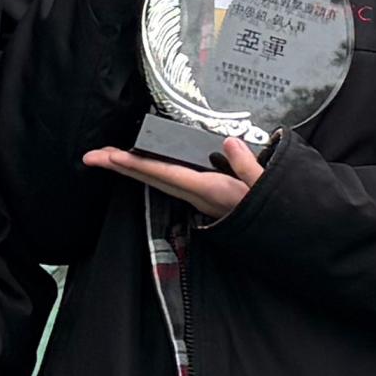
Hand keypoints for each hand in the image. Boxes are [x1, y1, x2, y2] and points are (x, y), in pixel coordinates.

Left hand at [83, 134, 263, 220]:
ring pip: (158, 182)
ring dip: (132, 170)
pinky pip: (171, 183)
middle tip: (91, 156)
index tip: (112, 156)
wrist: (284, 232)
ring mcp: (200, 199)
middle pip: (152, 179)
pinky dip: (151, 173)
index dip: (138, 164)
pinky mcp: (204, 198)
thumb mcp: (268, 187)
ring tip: (108, 157)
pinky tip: (143, 167)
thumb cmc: (276, 210)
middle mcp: (199, 196)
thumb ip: (248, 165)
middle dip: (121, 167)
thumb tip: (229, 142)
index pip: (166, 174)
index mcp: (210, 191)